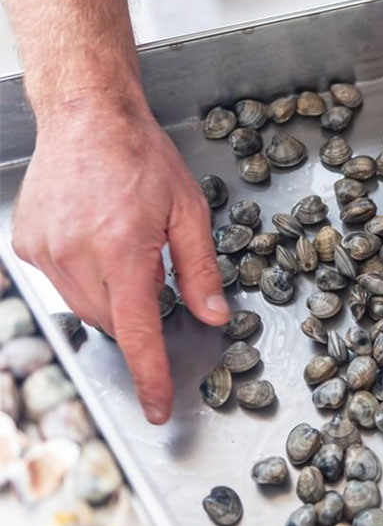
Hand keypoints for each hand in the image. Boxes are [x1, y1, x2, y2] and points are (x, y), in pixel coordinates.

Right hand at [12, 94, 229, 423]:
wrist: (86, 116)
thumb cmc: (142, 157)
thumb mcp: (189, 212)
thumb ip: (200, 270)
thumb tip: (212, 316)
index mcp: (123, 249)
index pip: (138, 332)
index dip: (150, 376)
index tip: (158, 408)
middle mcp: (77, 255)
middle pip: (112, 323)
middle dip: (137, 317)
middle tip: (152, 277)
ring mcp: (45, 251)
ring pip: (84, 309)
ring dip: (111, 298)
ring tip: (123, 247)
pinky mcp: (26, 245)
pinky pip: (62, 285)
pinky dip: (85, 278)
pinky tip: (96, 241)